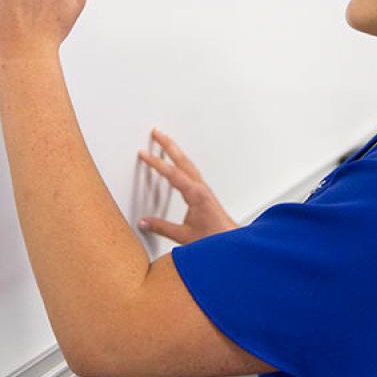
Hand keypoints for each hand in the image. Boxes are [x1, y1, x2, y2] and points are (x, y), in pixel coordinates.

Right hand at [136, 129, 238, 244]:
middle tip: (156, 132)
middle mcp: (201, 188)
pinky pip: (191, 171)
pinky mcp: (205, 194)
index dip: (156, 163)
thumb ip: (162, 228)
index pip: (172, 174)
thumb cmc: (215, 239)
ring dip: (176, 151)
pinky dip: (182, 162)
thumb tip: (143, 222)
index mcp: (196, 194)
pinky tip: (178, 163)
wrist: (233, 243)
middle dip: (168, 145)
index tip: (143, 154)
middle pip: (182, 160)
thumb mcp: (184, 236)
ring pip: (188, 164)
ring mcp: (204, 189)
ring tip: (165, 141)